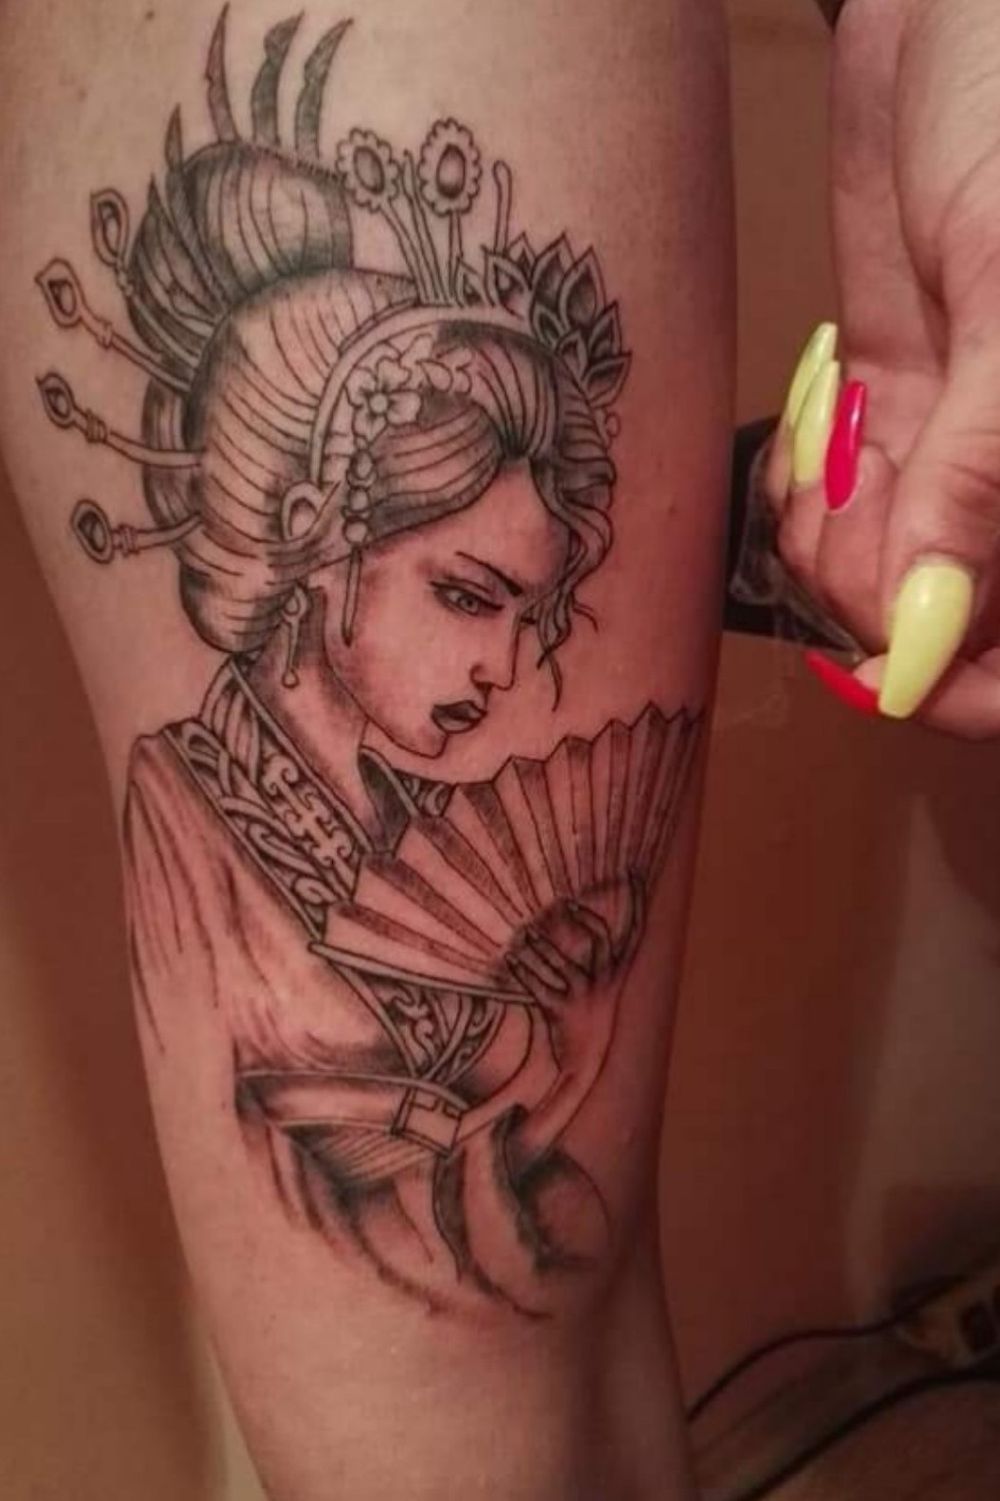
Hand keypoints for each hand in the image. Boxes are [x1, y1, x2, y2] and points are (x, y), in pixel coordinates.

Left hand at [505, 879, 643, 1079]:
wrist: (584, 1066)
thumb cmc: (590, 1018)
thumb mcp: (604, 988)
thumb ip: (600, 957)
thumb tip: (582, 919)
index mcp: (619, 975)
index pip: (636, 932)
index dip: (637, 902)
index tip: (633, 872)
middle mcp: (606, 984)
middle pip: (601, 939)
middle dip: (583, 917)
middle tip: (565, 902)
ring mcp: (585, 999)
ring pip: (564, 963)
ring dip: (542, 945)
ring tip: (525, 931)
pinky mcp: (562, 1013)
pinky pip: (540, 987)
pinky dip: (523, 972)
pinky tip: (508, 959)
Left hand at [769, 0, 999, 735]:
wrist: (961, 5)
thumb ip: (983, 477)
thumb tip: (934, 633)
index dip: (963, 683)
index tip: (883, 672)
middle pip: (939, 618)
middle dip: (871, 588)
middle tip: (839, 507)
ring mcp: (957, 442)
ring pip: (874, 568)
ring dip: (825, 536)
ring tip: (825, 453)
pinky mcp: (897, 400)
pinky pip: (836, 497)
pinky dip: (803, 487)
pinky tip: (811, 435)